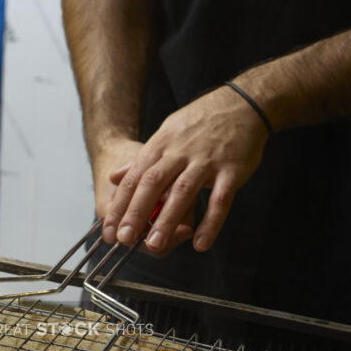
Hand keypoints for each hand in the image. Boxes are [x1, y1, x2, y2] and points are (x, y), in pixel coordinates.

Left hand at [102, 85, 268, 252]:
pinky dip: (211, 223)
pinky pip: (220, 200)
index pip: (135, 177)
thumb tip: (114, 177)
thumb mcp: (166, 133)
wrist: (242, 104)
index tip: (108, 229)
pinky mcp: (232, 170)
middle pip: (154, 183)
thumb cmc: (201, 123)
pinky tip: (200, 244)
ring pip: (183, 192)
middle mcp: (180, 152)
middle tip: (124, 239)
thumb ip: (142, 159)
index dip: (121, 204)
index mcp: (162, 144)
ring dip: (168, 220)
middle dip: (137, 212)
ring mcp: (206, 161)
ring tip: (155, 245)